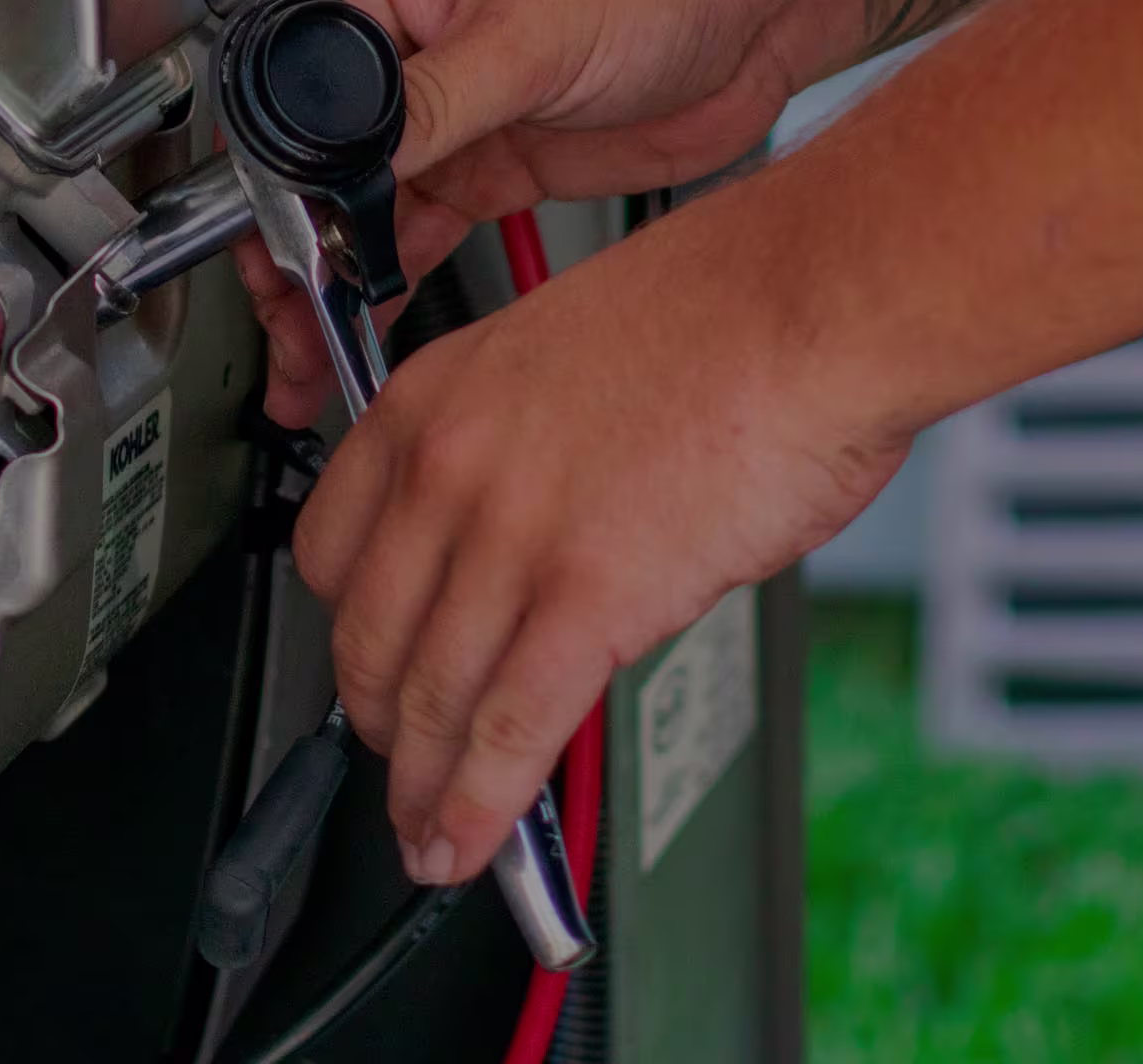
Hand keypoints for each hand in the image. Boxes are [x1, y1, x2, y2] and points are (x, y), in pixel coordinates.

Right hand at [238, 0, 848, 425]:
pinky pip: (417, 237)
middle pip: (312, 169)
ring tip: (310, 360)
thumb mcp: (533, 31)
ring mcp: (449, 118)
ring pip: (358, 216)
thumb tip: (351, 157)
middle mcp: (405, 55)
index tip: (277, 253)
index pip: (288, 95)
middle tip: (289, 330)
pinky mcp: (494, 165)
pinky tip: (367, 330)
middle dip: (290, 256)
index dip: (273, 181)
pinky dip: (389, 286)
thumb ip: (434, 100)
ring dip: (332, 288)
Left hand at [293, 199, 904, 883]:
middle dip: (379, 724)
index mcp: (435, 398)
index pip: (331, 550)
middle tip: (400, 760)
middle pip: (367, 637)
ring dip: (421, 787)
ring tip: (428, 834)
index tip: (368, 664)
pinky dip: (478, 805)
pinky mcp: (586, 596)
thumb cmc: (730, 315)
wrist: (811, 301)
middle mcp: (449, 466)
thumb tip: (527, 542)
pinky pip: (507, 728)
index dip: (348, 632)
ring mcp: (510, 534)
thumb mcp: (565, 360)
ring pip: (429, 697)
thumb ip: (522, 454)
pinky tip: (467, 841)